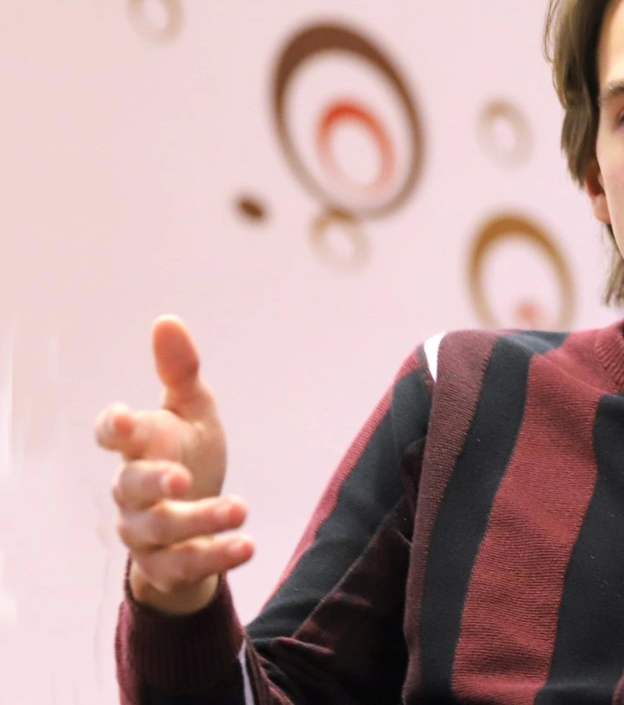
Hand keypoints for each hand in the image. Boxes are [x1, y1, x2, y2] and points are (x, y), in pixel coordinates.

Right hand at [94, 316, 253, 614]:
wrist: (198, 523)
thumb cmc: (188, 455)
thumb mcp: (193, 411)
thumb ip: (181, 372)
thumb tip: (167, 320)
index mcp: (139, 446)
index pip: (112, 434)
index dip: (114, 428)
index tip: (126, 420)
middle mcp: (133, 491)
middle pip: (131, 487)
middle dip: (154, 481)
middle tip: (185, 477)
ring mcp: (146, 531)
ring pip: (159, 530)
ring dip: (199, 521)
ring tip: (241, 509)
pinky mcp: (166, 565)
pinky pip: (183, 568)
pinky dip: (215, 558)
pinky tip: (247, 546)